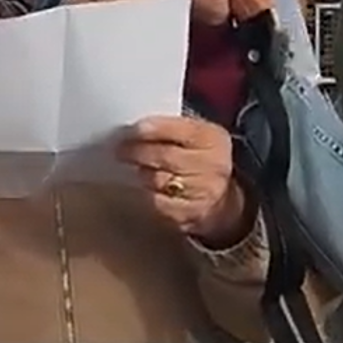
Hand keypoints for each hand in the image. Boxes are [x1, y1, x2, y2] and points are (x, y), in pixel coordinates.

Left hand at [115, 115, 253, 247]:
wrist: (222, 197)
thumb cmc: (198, 159)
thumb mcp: (194, 135)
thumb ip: (169, 128)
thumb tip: (133, 128)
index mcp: (211, 138)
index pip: (179, 129)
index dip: (152, 129)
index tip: (130, 130)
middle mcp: (213, 165)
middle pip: (165, 156)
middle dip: (137, 152)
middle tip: (120, 150)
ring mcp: (204, 192)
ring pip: (159, 180)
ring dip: (140, 174)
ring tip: (133, 169)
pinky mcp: (192, 215)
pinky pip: (158, 204)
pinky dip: (145, 195)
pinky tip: (140, 189)